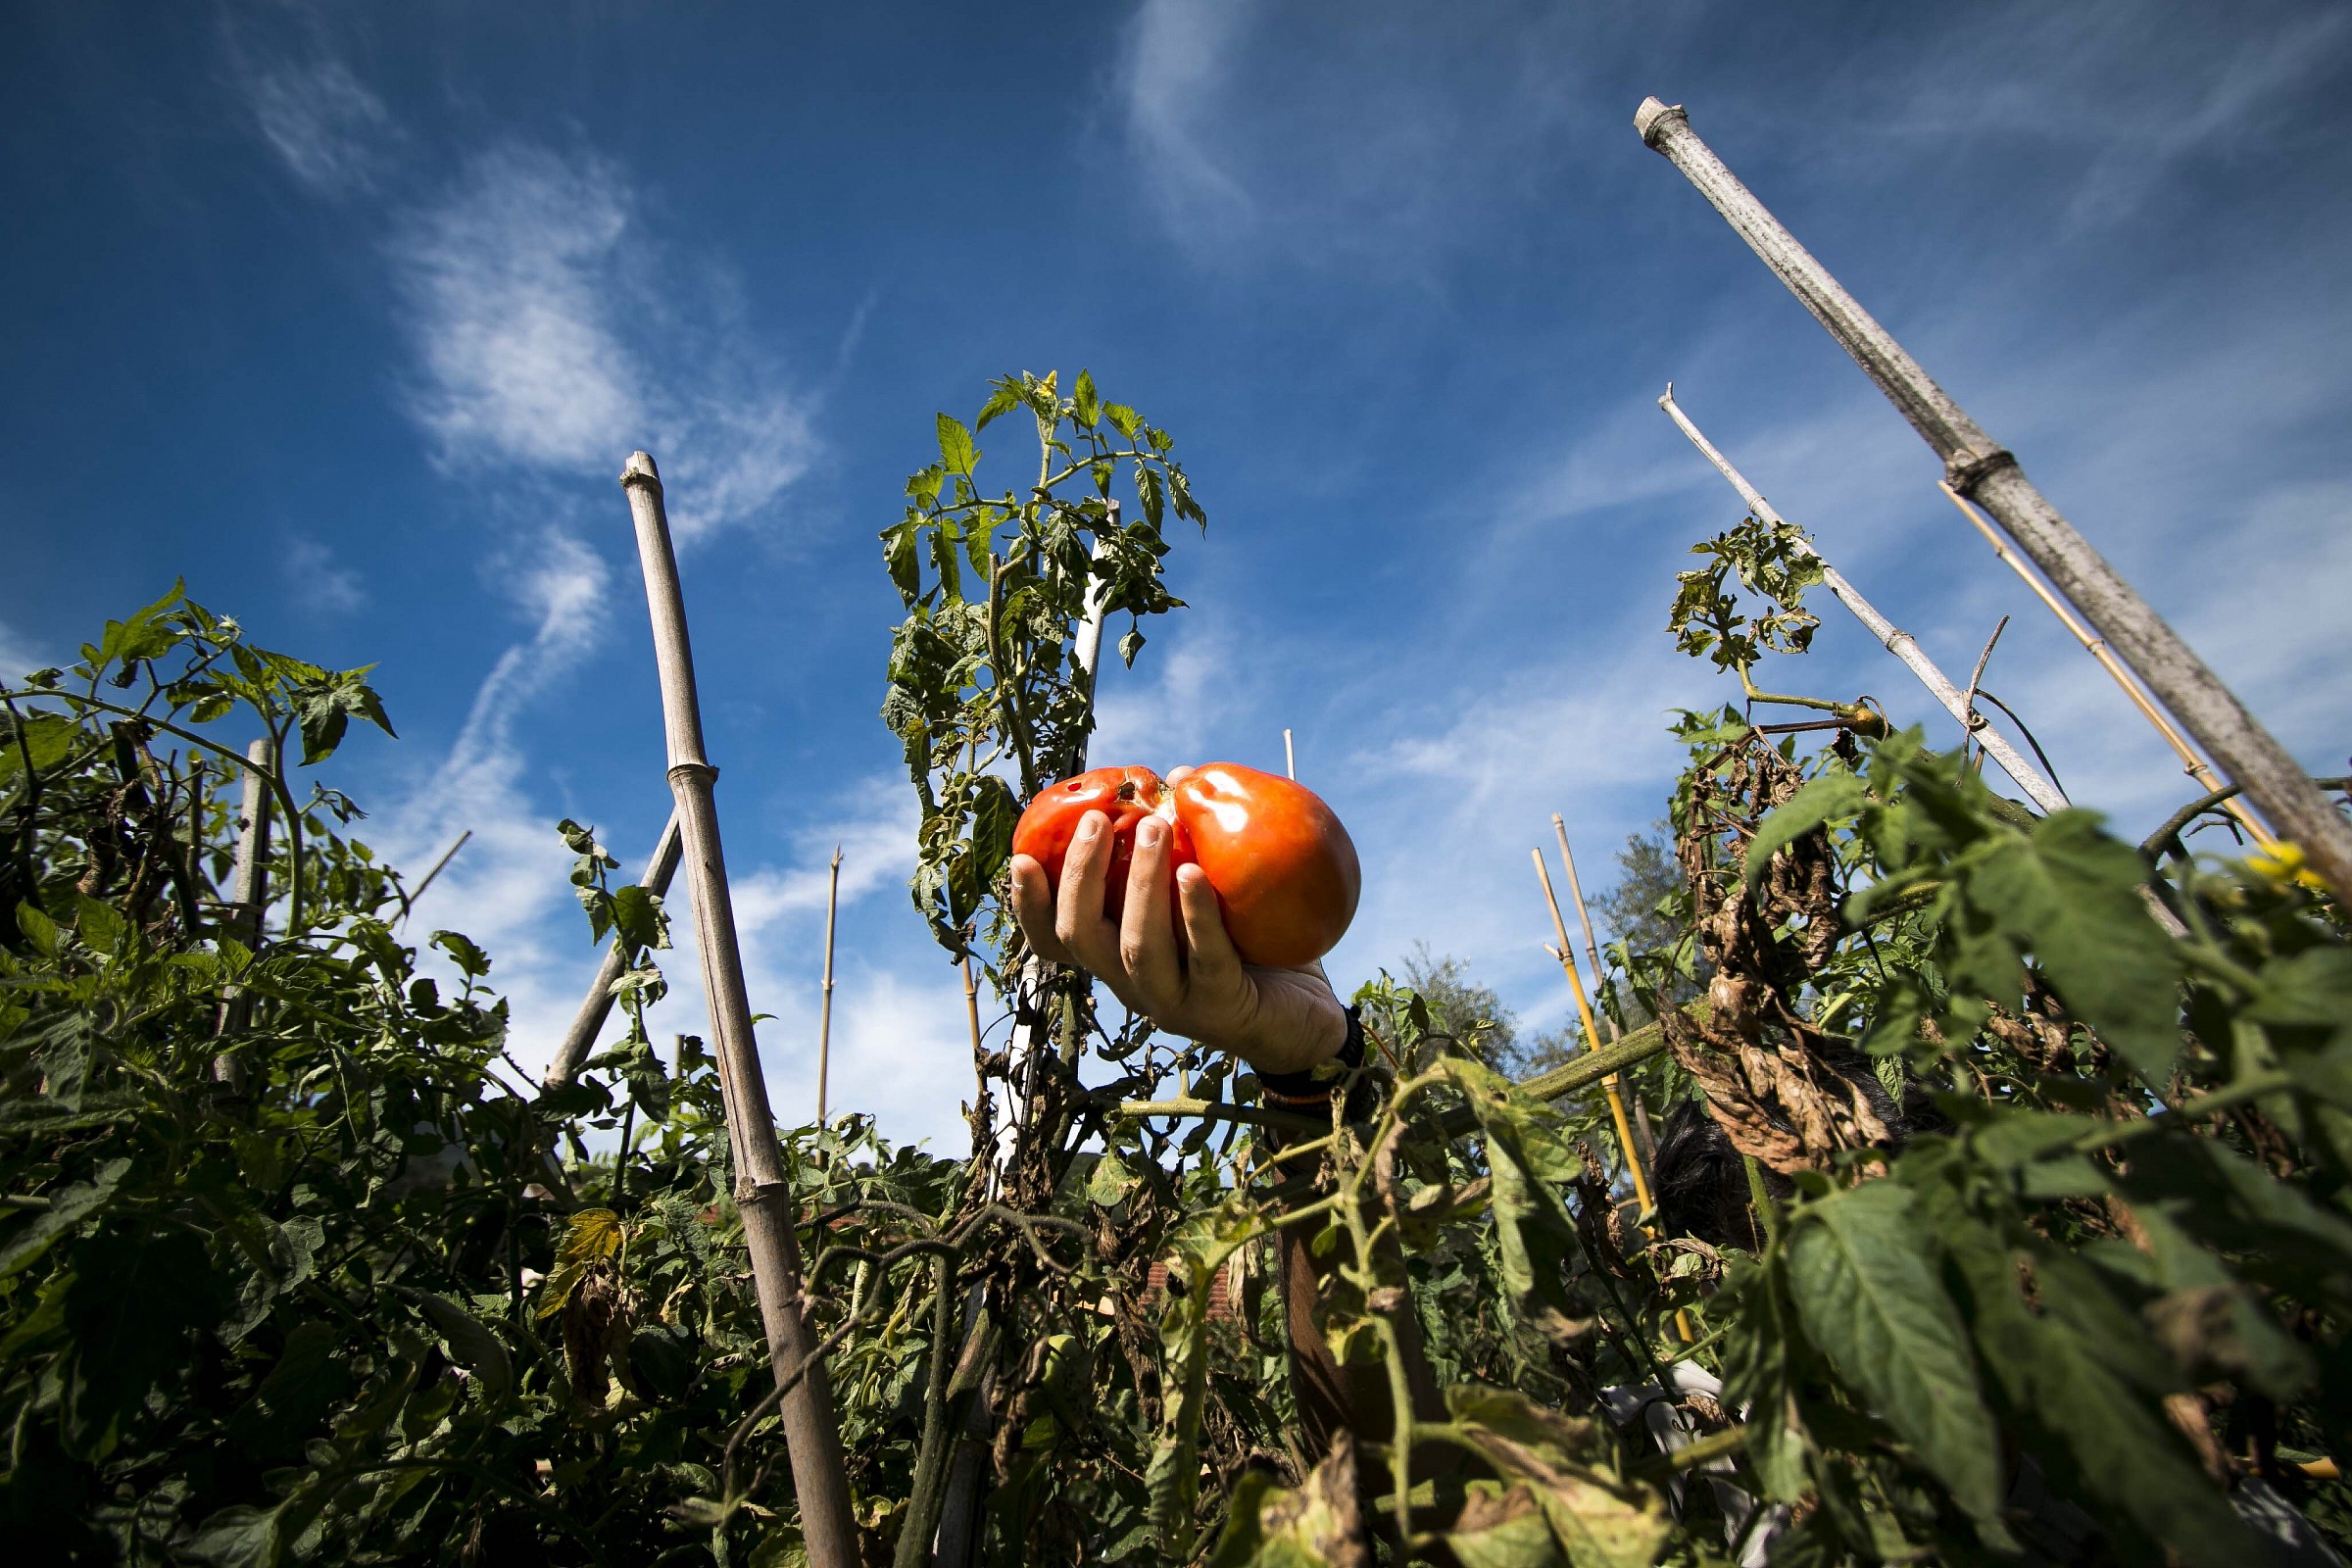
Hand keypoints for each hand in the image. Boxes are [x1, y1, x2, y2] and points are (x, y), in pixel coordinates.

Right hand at [1007, 768, 1346, 1075]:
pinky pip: (1205, 958)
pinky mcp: (1220, 1006)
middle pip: (1082, 937)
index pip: (1056, 940)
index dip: (1029, 906)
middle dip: (1081, 876)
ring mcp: (1174, 1001)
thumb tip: (1181, 773)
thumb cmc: (1250, 947)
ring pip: (1138, 948)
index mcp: (1119, 957)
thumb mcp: (1210, 891)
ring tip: (1153, 828)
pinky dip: (1196, 915)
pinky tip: (1195, 874)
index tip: (1020, 858)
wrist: (1302, 1019)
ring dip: (1140, 884)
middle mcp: (1134, 983)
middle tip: (1095, 820)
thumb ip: (1189, 843)